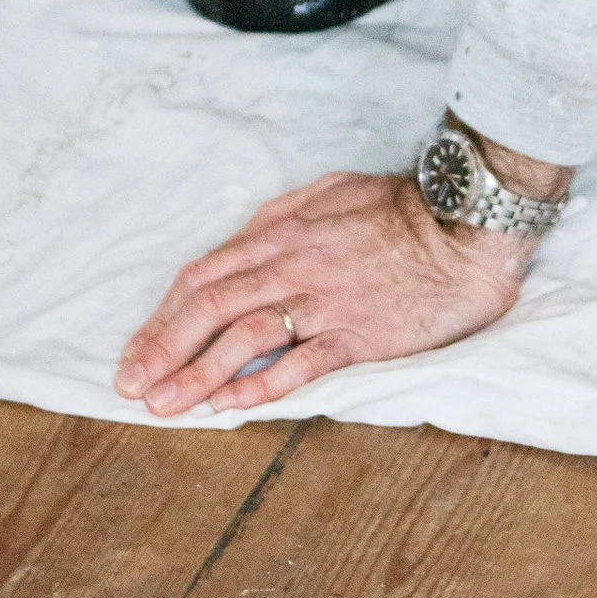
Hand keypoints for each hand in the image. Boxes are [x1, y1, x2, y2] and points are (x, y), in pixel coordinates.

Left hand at [115, 167, 535, 418]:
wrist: (465, 226)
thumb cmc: (400, 208)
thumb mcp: (329, 191)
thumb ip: (282, 215)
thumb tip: (247, 235)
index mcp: (279, 231)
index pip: (203, 276)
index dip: (163, 317)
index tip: (137, 351)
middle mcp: (291, 265)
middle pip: (209, 307)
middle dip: (162, 349)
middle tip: (131, 386)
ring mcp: (324, 300)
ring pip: (243, 336)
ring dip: (197, 373)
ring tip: (165, 407)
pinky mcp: (359, 333)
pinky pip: (301, 363)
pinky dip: (261, 385)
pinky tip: (231, 407)